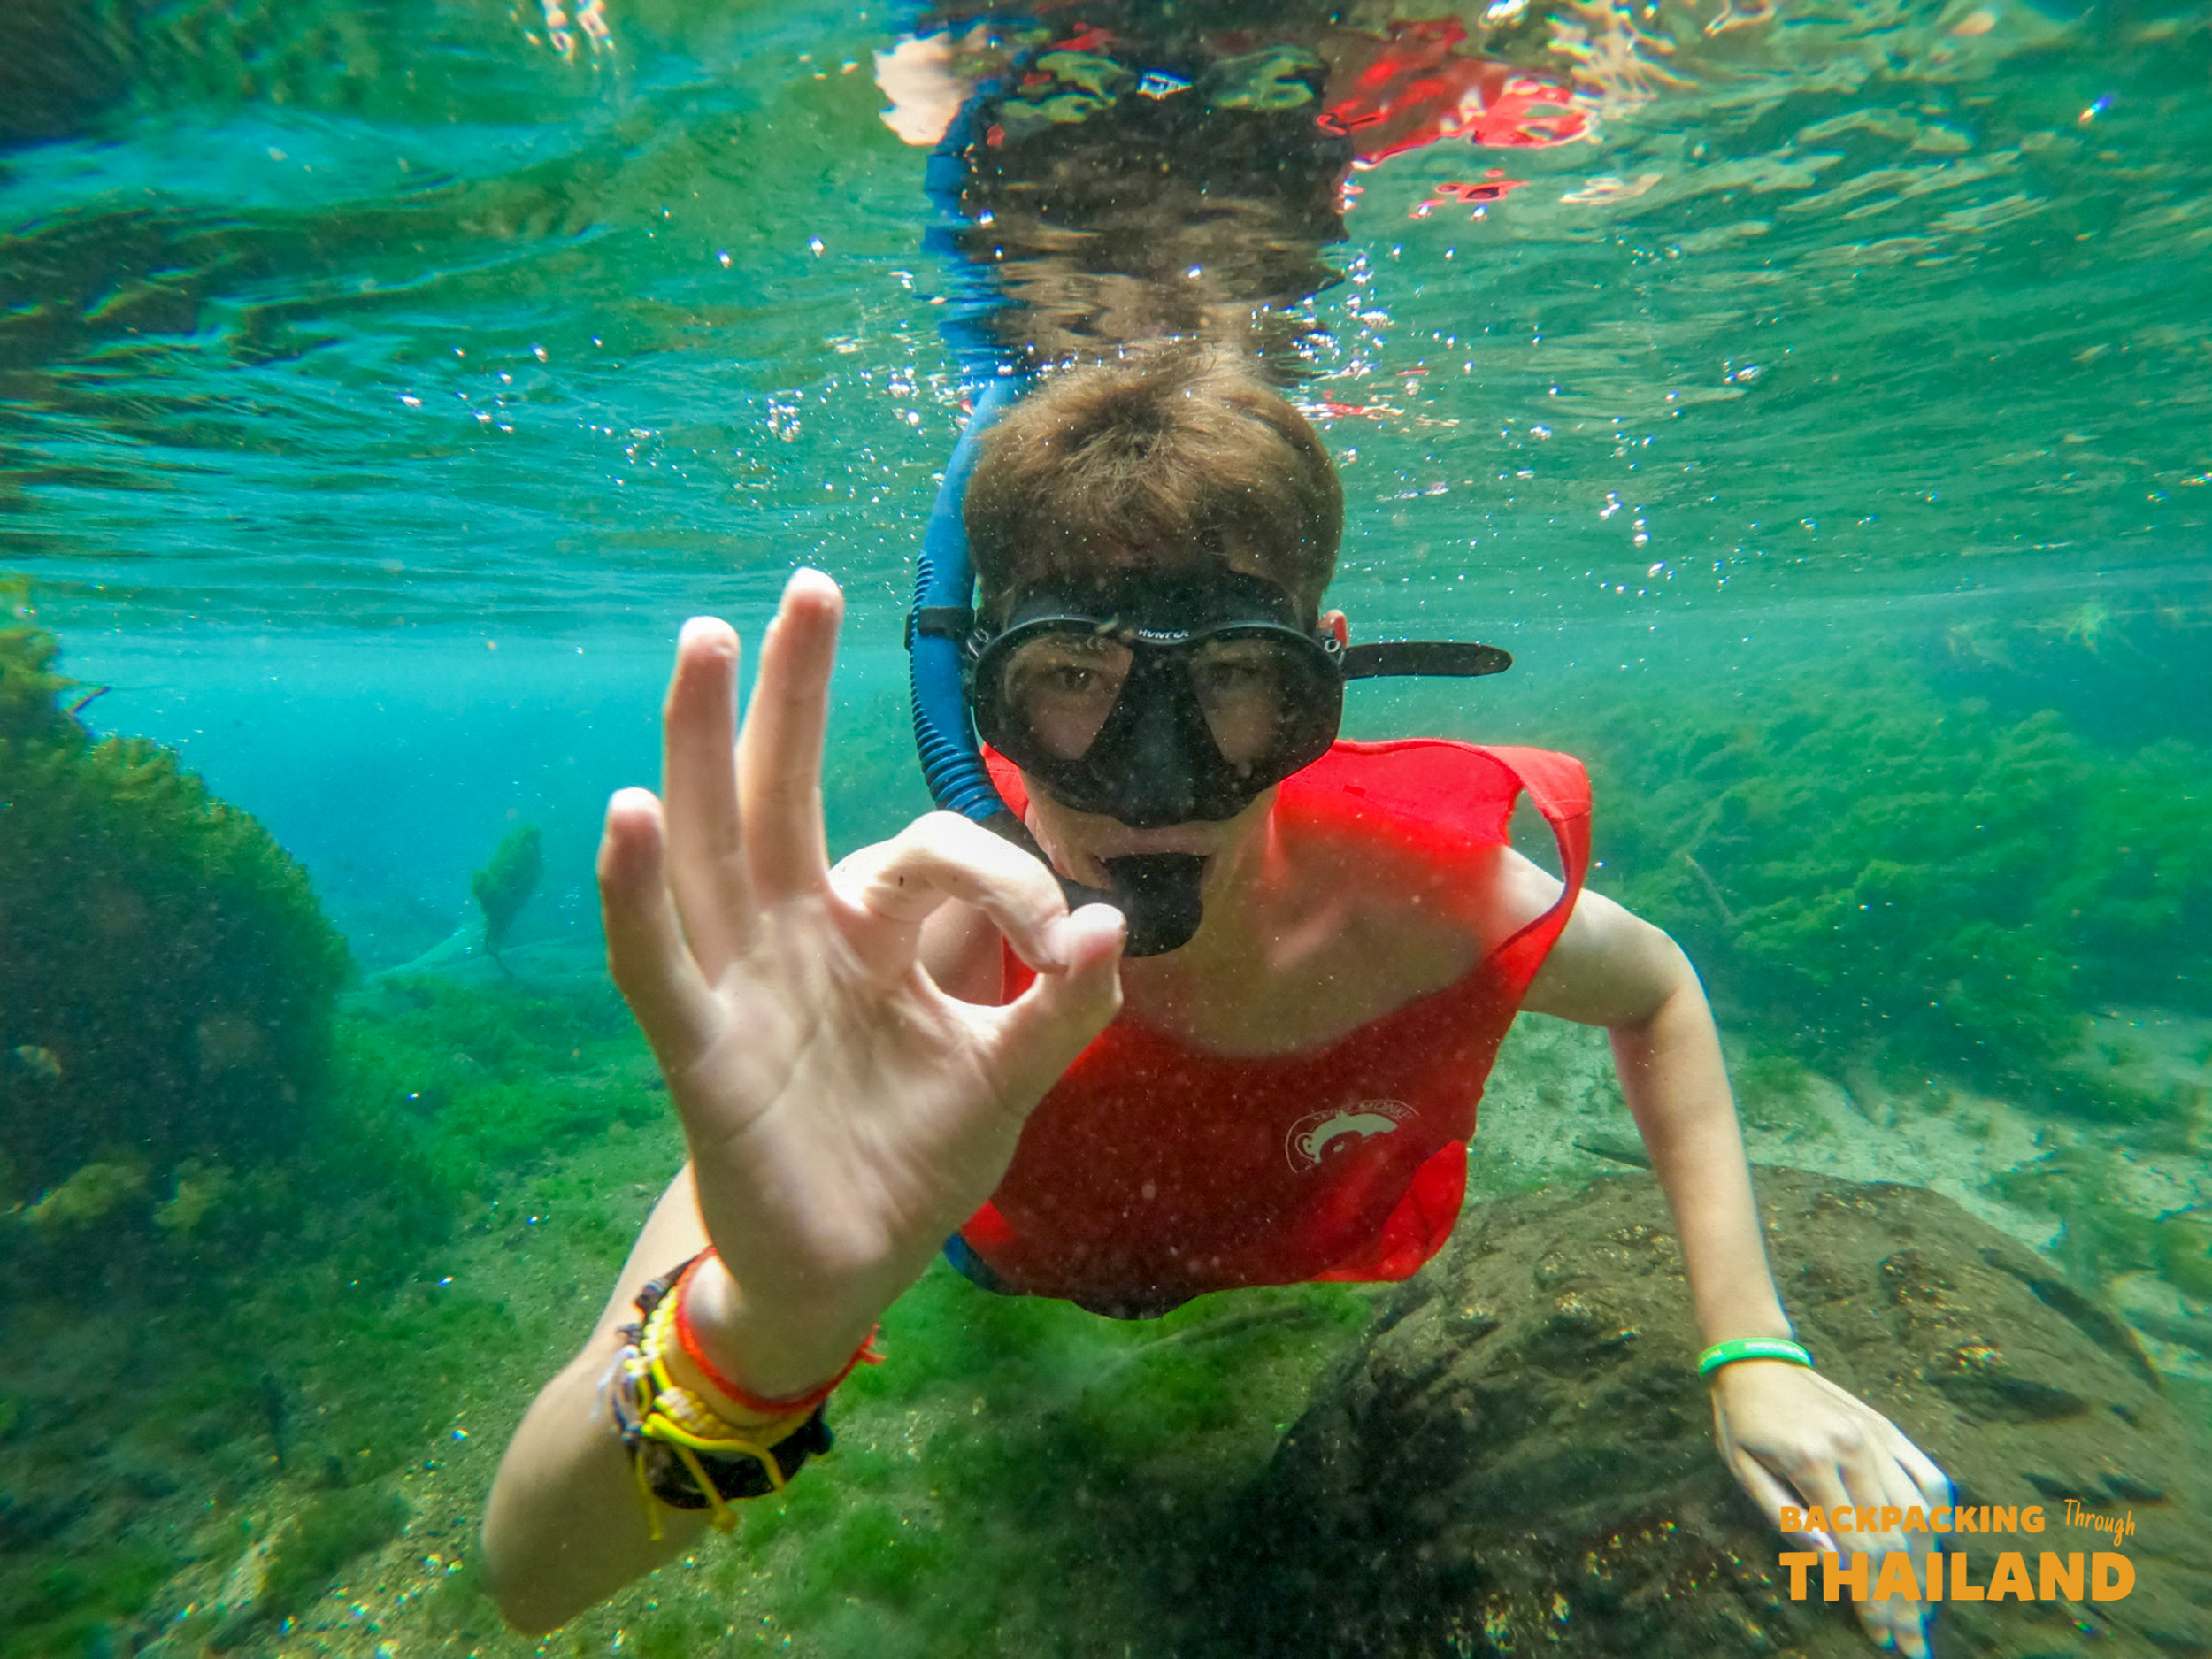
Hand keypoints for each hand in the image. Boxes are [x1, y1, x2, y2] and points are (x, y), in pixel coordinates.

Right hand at [596, 570, 1124, 1397]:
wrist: (849, 1270)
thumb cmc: (913, 1161)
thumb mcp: (1006, 1080)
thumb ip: (1061, 1010)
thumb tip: (1113, 923)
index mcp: (872, 932)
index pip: (930, 852)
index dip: (1006, 870)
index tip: (1071, 935)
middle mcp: (796, 936)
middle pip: (781, 792)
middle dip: (790, 693)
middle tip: (807, 588)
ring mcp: (741, 984)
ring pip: (710, 845)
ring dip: (703, 746)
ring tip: (707, 642)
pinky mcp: (700, 1052)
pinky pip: (657, 964)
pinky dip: (638, 895)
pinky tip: (628, 813)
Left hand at [1711, 1361, 1951, 1656]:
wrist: (1758, 1359)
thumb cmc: (1743, 1421)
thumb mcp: (1743, 1470)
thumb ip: (1785, 1517)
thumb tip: (1832, 1565)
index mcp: (1812, 1462)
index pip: (1857, 1548)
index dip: (1873, 1598)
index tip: (1881, 1636)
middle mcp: (1855, 1451)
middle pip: (1895, 1541)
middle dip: (1906, 1600)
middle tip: (1913, 1644)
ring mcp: (1879, 1439)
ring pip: (1919, 1517)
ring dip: (1928, 1571)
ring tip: (1926, 1612)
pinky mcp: (1891, 1431)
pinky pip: (1929, 1478)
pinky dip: (1939, 1518)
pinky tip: (1936, 1550)